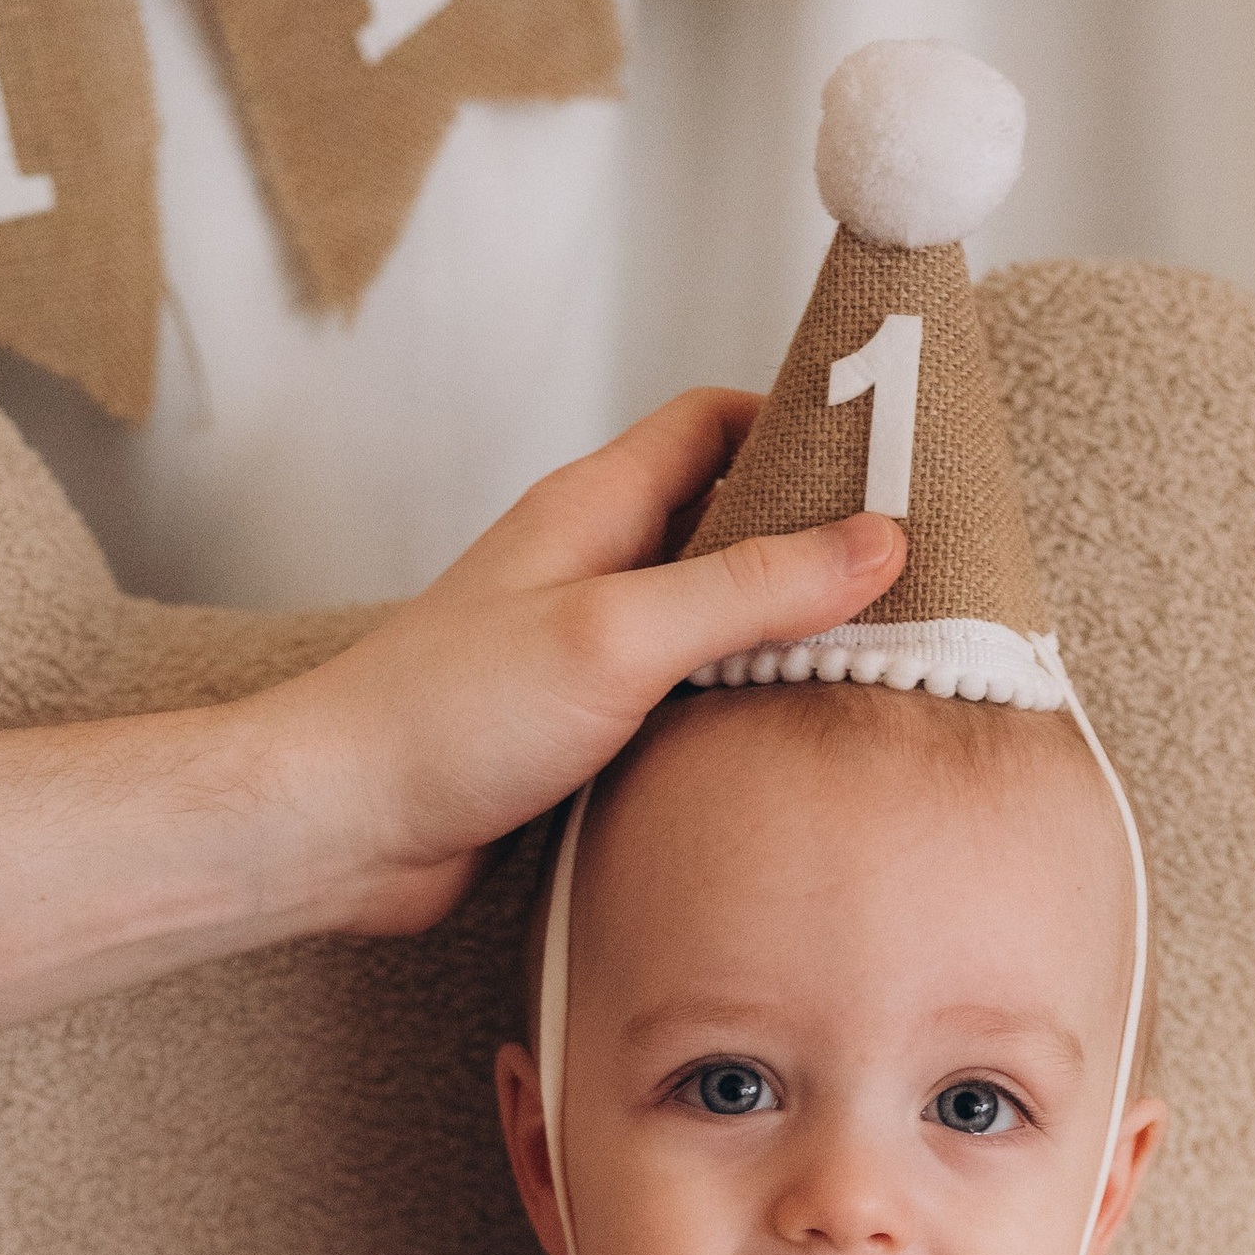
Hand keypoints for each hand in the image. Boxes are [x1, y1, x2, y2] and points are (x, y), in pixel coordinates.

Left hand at [279, 393, 906, 936]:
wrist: (343, 830)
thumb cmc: (450, 720)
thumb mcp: (620, 637)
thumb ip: (748, 589)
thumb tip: (878, 541)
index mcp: (593, 510)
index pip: (713, 423)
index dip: (801, 425)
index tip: (889, 456)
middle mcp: (590, 566)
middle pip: (723, 520)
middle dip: (810, 537)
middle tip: (912, 571)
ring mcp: (582, 648)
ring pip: (705, 617)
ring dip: (777, 633)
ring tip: (877, 658)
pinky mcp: (576, 728)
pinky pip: (678, 697)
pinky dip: (734, 706)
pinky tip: (786, 742)